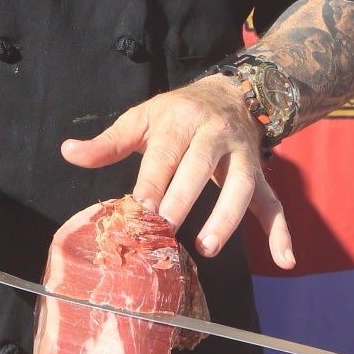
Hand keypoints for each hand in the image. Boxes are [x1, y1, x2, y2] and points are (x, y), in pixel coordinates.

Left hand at [61, 76, 295, 268]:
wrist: (231, 93)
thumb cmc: (177, 113)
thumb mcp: (142, 118)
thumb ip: (108, 142)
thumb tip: (69, 152)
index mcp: (181, 121)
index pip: (166, 154)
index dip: (154, 181)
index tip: (140, 209)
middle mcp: (215, 136)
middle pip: (201, 167)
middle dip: (184, 197)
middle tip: (166, 228)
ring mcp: (242, 157)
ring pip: (242, 186)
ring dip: (227, 216)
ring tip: (207, 247)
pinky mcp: (261, 175)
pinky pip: (274, 203)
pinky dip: (281, 232)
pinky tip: (284, 260)